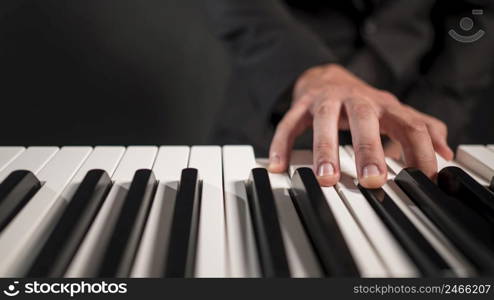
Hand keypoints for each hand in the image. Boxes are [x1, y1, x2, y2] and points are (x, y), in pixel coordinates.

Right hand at [268, 63, 452, 187]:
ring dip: (326, 149)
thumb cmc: (364, 103)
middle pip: (366, 118)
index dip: (420, 151)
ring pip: (325, 120)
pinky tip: (278, 165)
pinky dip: (282, 143)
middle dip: (370, 149)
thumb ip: (421, 130)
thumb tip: (445, 154)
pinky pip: (290, 123)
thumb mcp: (395, 113)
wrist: (328, 77)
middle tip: (373, 181)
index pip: (410, 124)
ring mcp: (327, 100)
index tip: (422, 180)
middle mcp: (358, 99)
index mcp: (385, 105)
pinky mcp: (302, 103)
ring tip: (326, 178)